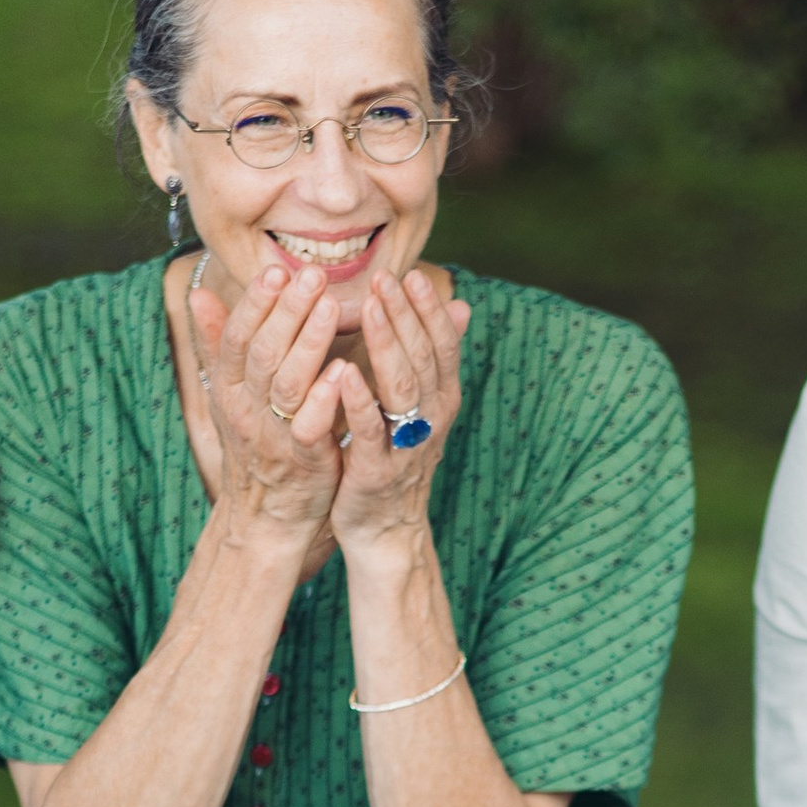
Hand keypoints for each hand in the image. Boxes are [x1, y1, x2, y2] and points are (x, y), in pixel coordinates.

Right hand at [186, 258, 351, 558]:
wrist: (268, 515)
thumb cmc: (258, 444)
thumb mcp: (231, 395)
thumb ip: (220, 346)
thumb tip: (197, 295)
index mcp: (228, 388)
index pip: (237, 336)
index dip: (254, 303)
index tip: (276, 269)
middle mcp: (245, 409)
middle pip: (261, 353)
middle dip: (285, 311)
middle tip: (310, 274)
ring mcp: (273, 435)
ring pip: (285, 384)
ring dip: (307, 344)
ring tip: (330, 307)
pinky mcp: (302, 461)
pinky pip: (309, 427)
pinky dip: (324, 400)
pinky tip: (342, 373)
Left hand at [330, 264, 469, 552]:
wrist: (385, 532)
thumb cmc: (396, 459)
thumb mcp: (422, 407)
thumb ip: (434, 359)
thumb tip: (461, 305)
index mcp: (442, 401)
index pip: (441, 346)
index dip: (428, 311)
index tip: (409, 274)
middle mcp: (432, 421)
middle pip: (423, 359)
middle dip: (405, 316)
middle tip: (383, 277)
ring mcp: (407, 447)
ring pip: (402, 389)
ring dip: (387, 344)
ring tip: (368, 307)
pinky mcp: (376, 473)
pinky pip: (370, 431)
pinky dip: (360, 401)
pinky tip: (344, 372)